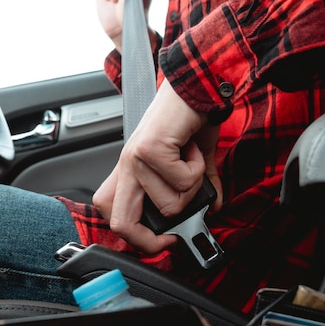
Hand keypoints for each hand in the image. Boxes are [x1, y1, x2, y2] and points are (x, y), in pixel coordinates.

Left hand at [93, 81, 223, 253]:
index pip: (112, 215)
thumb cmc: (189, 119)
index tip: (166, 239)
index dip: (136, 238)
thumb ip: (199, 188)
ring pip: (169, 205)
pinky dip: (199, 169)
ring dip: (193, 187)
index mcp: (131, 171)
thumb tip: (212, 210)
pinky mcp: (151, 149)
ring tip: (192, 160)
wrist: (196, 85)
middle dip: (152, 240)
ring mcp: (135, 158)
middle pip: (121, 223)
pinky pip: (183, 182)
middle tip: (177, 233)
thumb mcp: (191, 160)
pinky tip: (193, 149)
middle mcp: (127, 165)